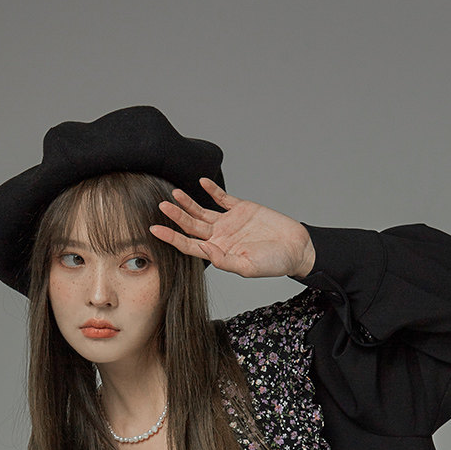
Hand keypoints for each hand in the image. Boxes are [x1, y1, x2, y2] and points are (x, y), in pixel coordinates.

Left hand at [149, 178, 315, 278]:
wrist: (296, 248)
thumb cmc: (274, 263)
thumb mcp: (248, 266)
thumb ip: (225, 260)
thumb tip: (205, 251)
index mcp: (219, 252)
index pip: (189, 245)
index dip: (172, 237)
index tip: (155, 230)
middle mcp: (220, 237)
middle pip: (192, 226)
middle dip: (176, 216)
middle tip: (161, 206)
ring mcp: (229, 222)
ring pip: (202, 212)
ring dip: (188, 203)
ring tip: (174, 193)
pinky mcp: (241, 209)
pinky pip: (222, 198)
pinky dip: (212, 190)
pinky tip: (201, 182)